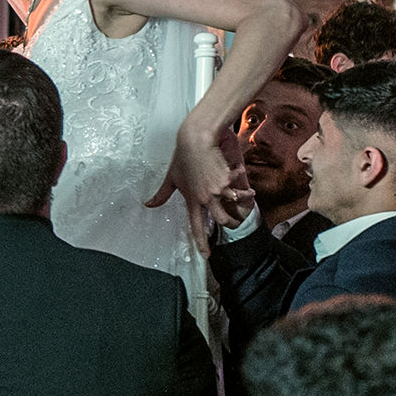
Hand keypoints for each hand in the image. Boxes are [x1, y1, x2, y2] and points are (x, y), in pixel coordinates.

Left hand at [148, 121, 253, 238]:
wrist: (196, 139)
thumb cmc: (183, 156)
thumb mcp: (171, 177)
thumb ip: (162, 194)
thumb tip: (148, 204)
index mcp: (191, 200)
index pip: (196, 226)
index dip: (201, 242)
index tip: (206, 255)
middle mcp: (204, 198)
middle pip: (223, 220)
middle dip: (232, 222)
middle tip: (235, 219)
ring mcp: (217, 190)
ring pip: (234, 206)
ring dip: (243, 201)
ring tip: (247, 195)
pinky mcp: (227, 180)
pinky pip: (240, 185)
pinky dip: (241, 178)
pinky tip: (240, 170)